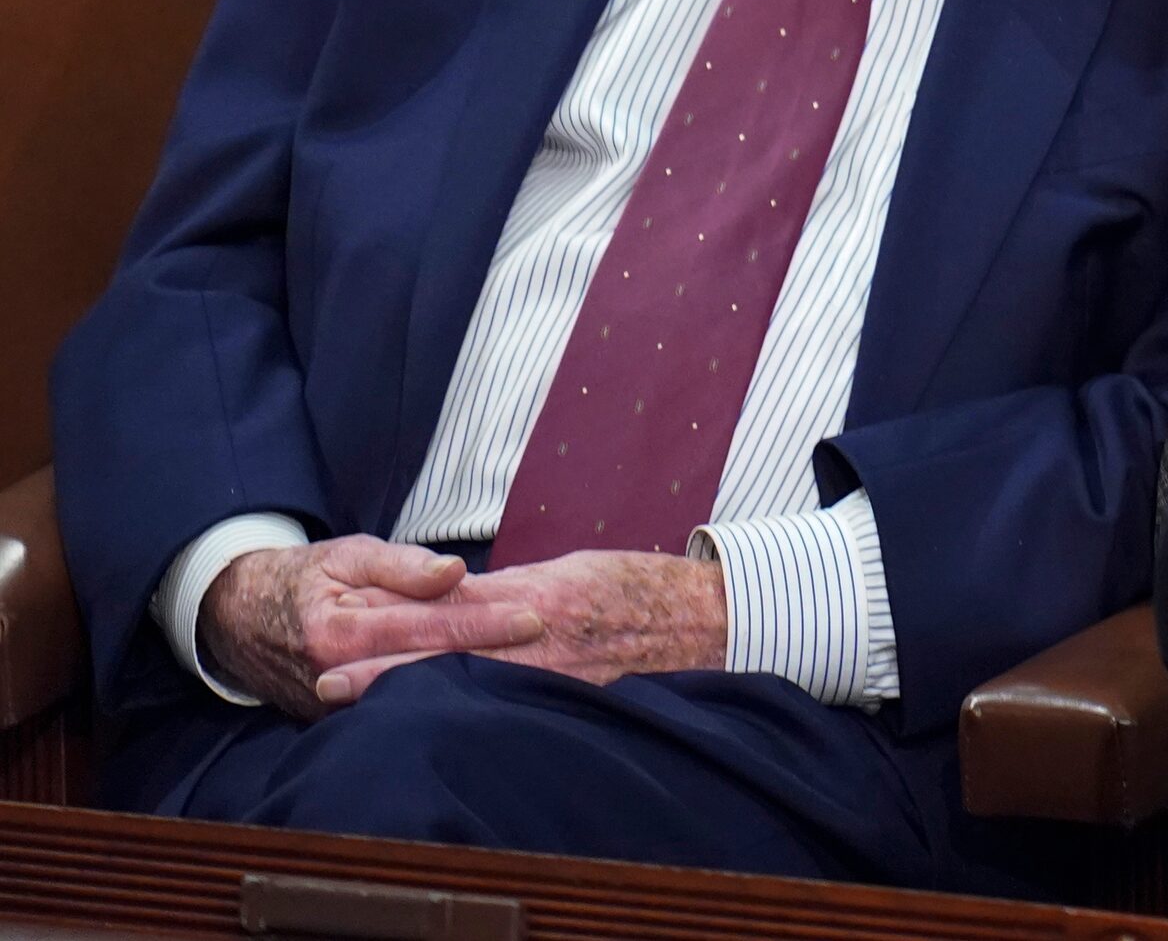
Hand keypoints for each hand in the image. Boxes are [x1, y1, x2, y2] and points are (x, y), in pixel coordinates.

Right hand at [197, 536, 545, 720]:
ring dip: (472, 682)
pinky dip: (440, 696)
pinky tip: (484, 687)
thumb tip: (454, 572)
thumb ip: (401, 566)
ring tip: (531, 668)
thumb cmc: (304, 577)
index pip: (427, 628)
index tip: (532, 616)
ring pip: (417, 694)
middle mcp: (339, 677)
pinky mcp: (338, 719)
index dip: (483, 622)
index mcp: (341, 632)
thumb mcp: (347, 555)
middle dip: (493, 657)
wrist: (238, 619)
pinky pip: (397, 706)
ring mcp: (337, 706)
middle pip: (430, 668)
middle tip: (549, 644)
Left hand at [314, 550, 725, 703]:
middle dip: (387, 672)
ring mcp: (558, 679)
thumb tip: (454, 596)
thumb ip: (512, 589)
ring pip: (473, 690)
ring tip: (358, 708)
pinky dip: (470, 719)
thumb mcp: (569, 572)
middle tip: (327, 686)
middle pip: (450, 659)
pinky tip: (437, 730)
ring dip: (416, 698)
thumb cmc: (635, 587)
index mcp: (538, 600)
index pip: (453, 612)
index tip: (347, 633)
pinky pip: (511, 712)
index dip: (396, 624)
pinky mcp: (575, 703)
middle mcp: (542, 642)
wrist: (706, 616)